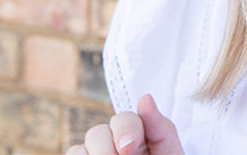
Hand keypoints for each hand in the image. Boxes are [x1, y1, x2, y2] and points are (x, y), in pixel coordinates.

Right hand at [66, 94, 183, 154]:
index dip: (125, 129)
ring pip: (78, 149)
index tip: (130, 148)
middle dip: (106, 148)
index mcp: (136, 135)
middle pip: (97, 133)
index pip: (123, 119)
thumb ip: (160, 128)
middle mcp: (111, 145)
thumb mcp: (169, 152)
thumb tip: (145, 98)